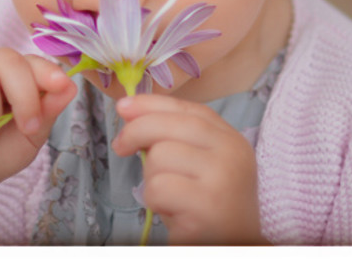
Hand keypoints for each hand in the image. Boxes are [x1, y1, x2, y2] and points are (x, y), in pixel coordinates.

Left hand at [112, 94, 265, 244]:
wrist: (231, 247)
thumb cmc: (205, 207)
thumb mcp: (195, 164)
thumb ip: (171, 136)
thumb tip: (128, 109)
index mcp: (231, 139)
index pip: (188, 109)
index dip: (151, 104)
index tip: (123, 106)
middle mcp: (231, 153)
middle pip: (169, 125)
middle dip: (135, 132)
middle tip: (120, 147)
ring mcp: (222, 178)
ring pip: (159, 157)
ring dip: (151, 178)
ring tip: (169, 196)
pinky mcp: (207, 205)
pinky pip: (158, 188)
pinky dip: (155, 201)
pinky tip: (172, 211)